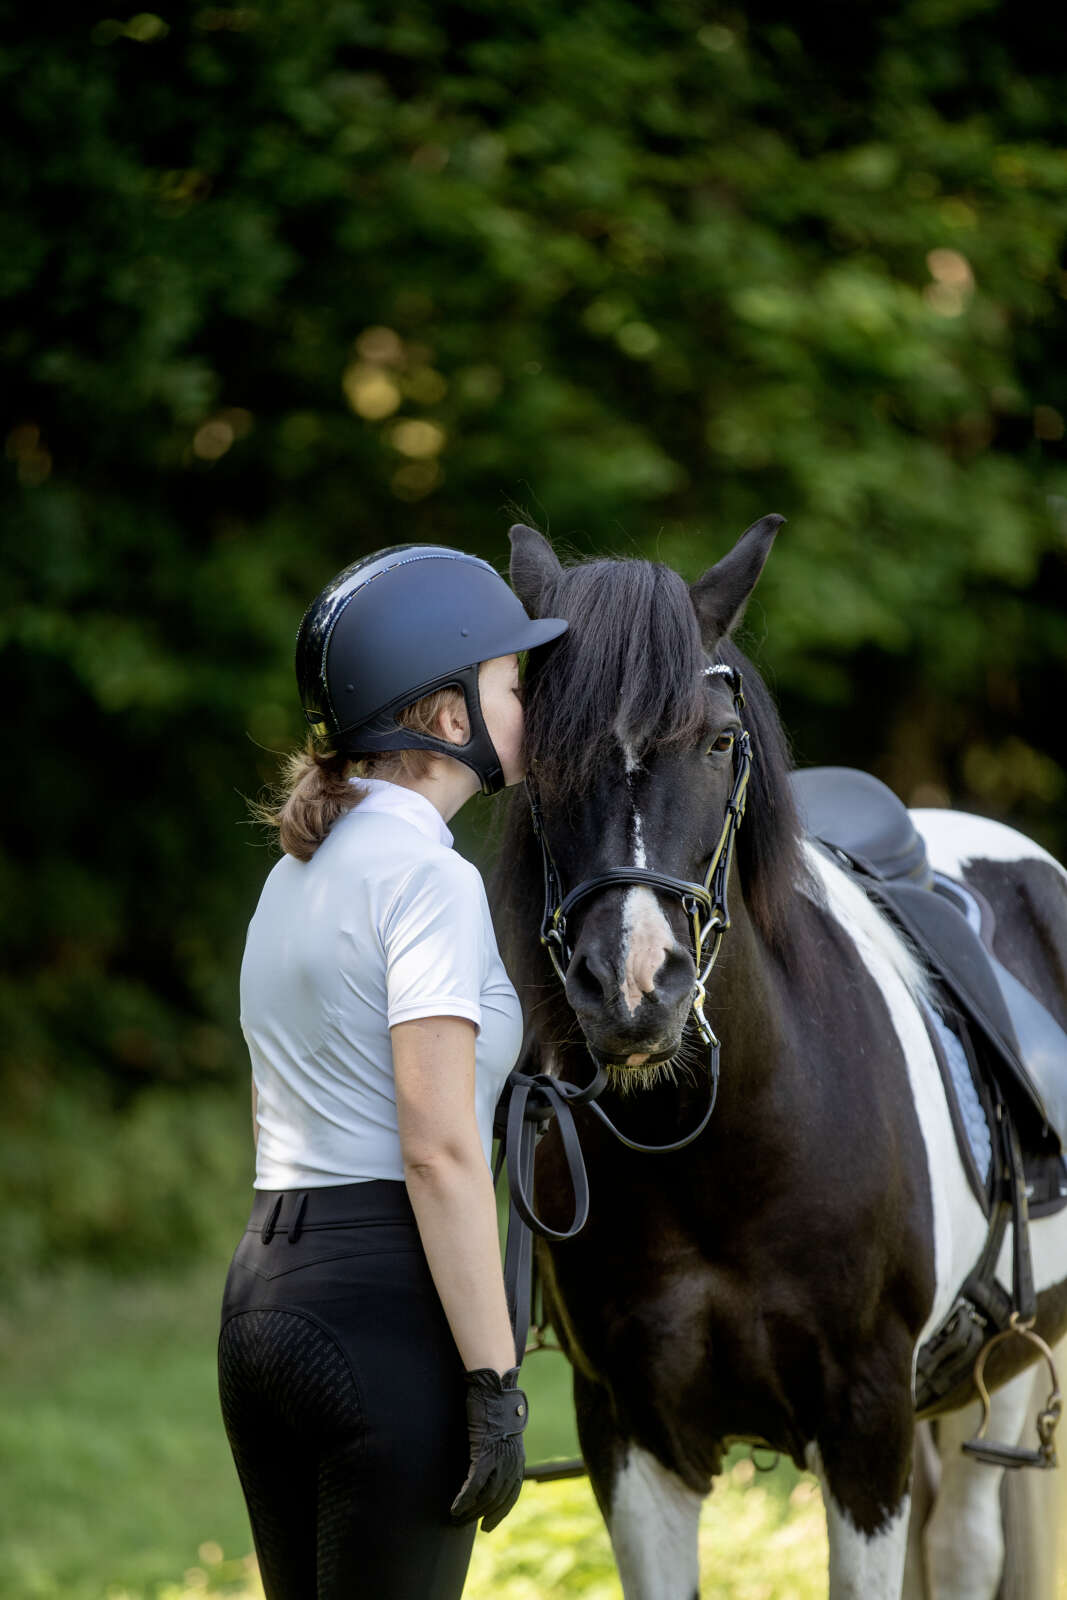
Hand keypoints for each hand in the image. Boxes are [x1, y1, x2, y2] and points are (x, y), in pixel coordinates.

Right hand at [450, 1366, 527, 1531]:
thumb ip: (499, 1449)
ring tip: (456, 1518)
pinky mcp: (485, 1452)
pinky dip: (465, 1499)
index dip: (500, 1512)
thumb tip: (489, 1464)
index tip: (488, 1525)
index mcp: (518, 1458)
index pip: (512, 1494)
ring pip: (486, 1495)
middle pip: (499, 1499)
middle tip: (465, 1524)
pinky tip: (455, 1508)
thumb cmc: (496, 1406)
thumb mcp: (501, 1432)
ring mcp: (500, 1458)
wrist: (495, 1387)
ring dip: (470, 1510)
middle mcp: (512, 1462)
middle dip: (483, 1515)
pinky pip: (475, 1484)